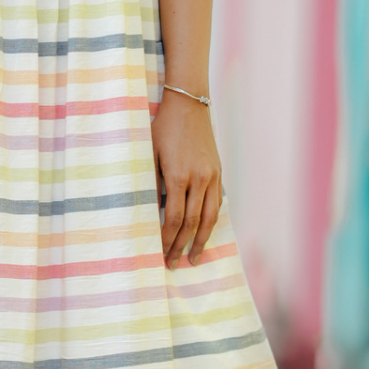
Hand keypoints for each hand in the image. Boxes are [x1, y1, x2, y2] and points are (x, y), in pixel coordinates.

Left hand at [151, 89, 222, 267]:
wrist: (189, 104)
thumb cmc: (163, 127)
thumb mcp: (149, 153)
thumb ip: (152, 184)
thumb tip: (149, 213)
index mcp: (178, 175)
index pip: (173, 218)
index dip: (167, 239)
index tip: (159, 252)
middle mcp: (198, 179)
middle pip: (191, 223)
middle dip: (181, 246)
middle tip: (173, 264)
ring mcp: (212, 176)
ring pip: (208, 218)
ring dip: (201, 241)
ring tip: (194, 258)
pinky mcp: (218, 173)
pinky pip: (217, 204)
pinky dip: (211, 222)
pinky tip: (204, 234)